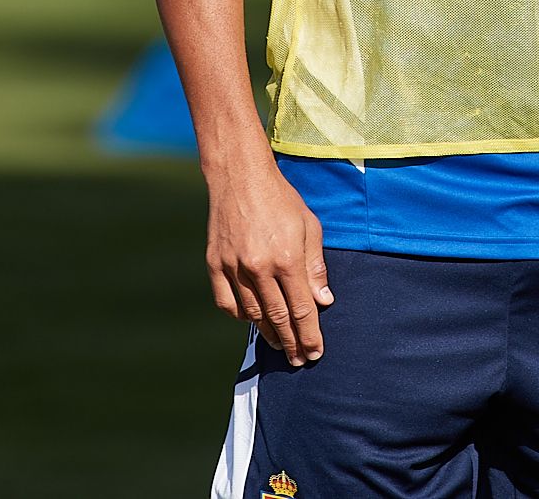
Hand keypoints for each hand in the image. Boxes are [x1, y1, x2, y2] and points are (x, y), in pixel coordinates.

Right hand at [204, 160, 334, 365]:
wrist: (240, 177)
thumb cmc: (281, 200)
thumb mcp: (309, 226)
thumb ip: (316, 267)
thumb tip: (323, 302)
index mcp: (286, 258)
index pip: (301, 309)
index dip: (309, 335)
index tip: (315, 352)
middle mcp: (258, 268)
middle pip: (277, 318)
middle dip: (291, 342)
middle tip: (299, 360)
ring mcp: (233, 267)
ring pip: (251, 314)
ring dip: (267, 333)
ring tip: (280, 344)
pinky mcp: (215, 264)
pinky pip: (227, 302)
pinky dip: (240, 315)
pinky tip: (252, 319)